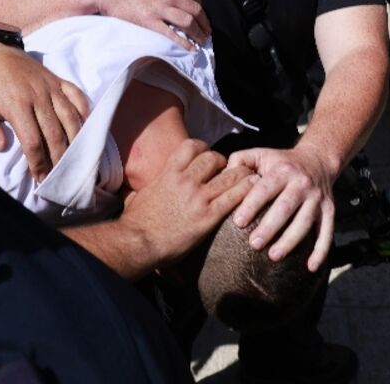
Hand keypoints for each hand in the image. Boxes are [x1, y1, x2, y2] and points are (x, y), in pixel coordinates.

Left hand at [0, 44, 89, 181]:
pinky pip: (77, 96)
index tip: (41, 178)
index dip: (38, 162)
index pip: (33, 141)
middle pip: (55, 134)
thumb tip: (2, 146)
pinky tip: (85, 128)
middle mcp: (38, 96)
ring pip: (70, 118)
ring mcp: (51, 87)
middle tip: (60, 177)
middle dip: (59, 159)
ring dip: (75, 141)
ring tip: (75, 160)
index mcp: (17, 104)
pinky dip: (84, 112)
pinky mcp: (58, 80)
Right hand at [90, 0, 209, 49]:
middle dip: (204, 21)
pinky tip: (190, 48)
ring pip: (188, 22)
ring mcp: (160, 8)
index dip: (200, 2)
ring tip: (201, 40)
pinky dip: (184, 43)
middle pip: (195, 9)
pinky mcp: (149, 22)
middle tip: (207, 30)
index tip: (200, 10)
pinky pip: (172, 34)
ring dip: (198, 33)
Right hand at [120, 139, 255, 266]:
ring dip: (241, 174)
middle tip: (228, 171)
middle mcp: (186, 180)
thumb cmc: (135, 223)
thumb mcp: (138, 196)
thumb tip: (136, 193)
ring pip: (230, 174)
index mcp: (168, 173)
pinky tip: (254, 190)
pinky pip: (234, 197)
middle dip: (224, 162)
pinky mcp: (209, 216)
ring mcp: (199, 197)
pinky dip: (246, 191)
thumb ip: (146, 190)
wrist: (138, 242)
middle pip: (214, 158)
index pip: (192, 147)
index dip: (204, 148)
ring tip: (249, 178)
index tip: (208, 155)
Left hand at [227, 147, 338, 271]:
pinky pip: (327, 232)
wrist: (317, 159)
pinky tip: (310, 267)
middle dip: (270, 227)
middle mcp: (302, 184)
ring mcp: (318, 198)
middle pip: (286, 207)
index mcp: (283, 170)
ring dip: (290, 241)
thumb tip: (221, 177)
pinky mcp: (329, 210)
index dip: (252, 205)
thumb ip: (239, 161)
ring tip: (274, 256)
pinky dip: (321, 250)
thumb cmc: (280, 162)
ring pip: (305, 222)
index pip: (265, 189)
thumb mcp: (260, 154)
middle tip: (254, 244)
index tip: (238, 222)